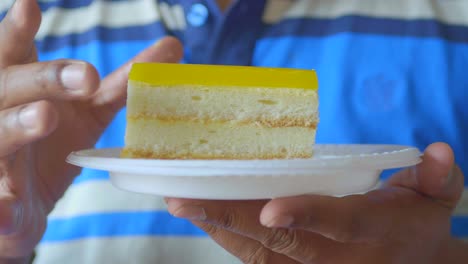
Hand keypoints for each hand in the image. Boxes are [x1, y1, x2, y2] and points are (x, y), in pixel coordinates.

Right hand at [0, 0, 182, 259]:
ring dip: (19, 123)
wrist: (19, 209)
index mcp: (26, 93)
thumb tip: (172, 45)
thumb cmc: (51, 149)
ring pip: (0, 134)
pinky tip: (6, 207)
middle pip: (11, 86)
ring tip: (45, 116)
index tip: (31, 4)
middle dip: (45, 77)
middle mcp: (3, 116)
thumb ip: (122, 83)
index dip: (20, 30)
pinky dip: (0, 204)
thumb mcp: (87, 112)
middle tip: (86, 76)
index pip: (17, 56)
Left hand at [167, 143, 466, 263]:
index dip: (306, 215)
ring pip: (257, 254)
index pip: (337, 224)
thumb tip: (438, 152)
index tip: (270, 209)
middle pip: (279, 244)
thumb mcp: (435, 200)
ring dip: (218, 227)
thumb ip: (437, 179)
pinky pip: (253, 257)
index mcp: (370, 235)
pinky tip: (201, 214)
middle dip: (232, 220)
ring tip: (182, 202)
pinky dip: (226, 235)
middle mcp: (334, 260)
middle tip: (185, 199)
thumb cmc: (414, 226)